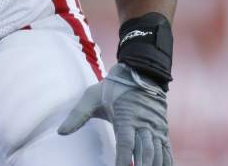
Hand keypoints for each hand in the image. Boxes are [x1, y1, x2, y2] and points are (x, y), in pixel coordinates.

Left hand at [58, 63, 173, 165]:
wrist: (140, 71)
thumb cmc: (113, 86)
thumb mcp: (92, 96)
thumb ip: (77, 115)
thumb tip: (60, 132)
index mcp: (126, 117)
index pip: (126, 143)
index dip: (123, 158)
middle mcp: (144, 124)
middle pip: (145, 151)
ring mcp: (155, 127)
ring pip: (158, 152)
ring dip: (154, 165)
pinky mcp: (162, 130)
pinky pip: (166, 149)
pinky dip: (166, 162)